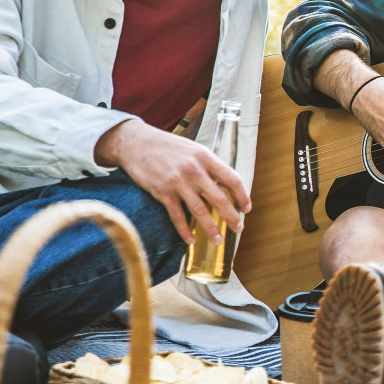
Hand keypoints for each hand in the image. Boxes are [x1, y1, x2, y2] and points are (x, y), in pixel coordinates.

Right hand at [96, 119, 249, 245]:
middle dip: (231, 217)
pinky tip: (191, 239)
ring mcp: (178, 182)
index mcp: (206, 158)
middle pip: (219, 198)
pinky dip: (185, 230)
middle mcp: (194, 170)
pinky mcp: (162, 191)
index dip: (242, 196)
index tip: (246, 208)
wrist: (136, 143)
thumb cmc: (168, 147)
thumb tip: (225, 186)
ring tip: (218, 240)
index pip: (232, 179)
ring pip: (200, 210)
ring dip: (211, 228)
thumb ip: (209, 167)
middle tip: (238, 228)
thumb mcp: (194, 150)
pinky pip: (177, 215)